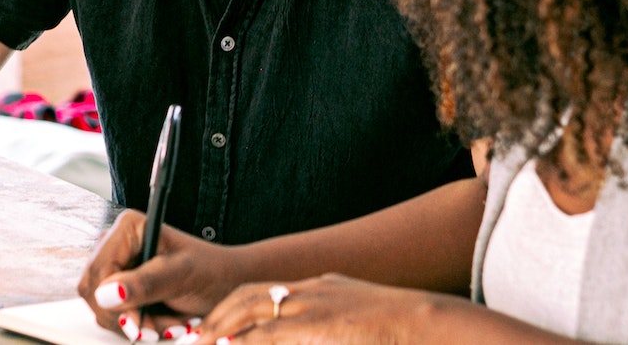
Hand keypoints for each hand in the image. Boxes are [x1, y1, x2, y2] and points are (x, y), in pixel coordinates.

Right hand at [80, 209, 248, 339]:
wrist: (227, 283)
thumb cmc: (211, 271)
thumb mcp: (182, 275)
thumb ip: (145, 283)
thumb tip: (106, 293)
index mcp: (128, 228)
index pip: (98, 270)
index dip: (111, 301)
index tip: (135, 323)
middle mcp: (117, 245)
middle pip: (94, 291)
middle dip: (127, 316)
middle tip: (159, 328)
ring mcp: (117, 268)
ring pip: (103, 308)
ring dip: (137, 324)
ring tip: (170, 323)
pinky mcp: (121, 288)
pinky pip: (114, 315)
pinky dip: (139, 326)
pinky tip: (163, 323)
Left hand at [199, 274, 436, 344]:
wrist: (428, 322)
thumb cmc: (402, 330)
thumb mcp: (358, 320)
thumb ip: (330, 330)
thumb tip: (322, 335)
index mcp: (323, 288)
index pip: (267, 291)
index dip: (237, 308)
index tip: (217, 327)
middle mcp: (313, 291)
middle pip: (251, 295)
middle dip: (220, 316)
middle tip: (199, 337)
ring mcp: (314, 305)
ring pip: (253, 310)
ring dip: (224, 328)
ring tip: (204, 342)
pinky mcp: (316, 324)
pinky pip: (270, 334)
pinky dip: (248, 341)